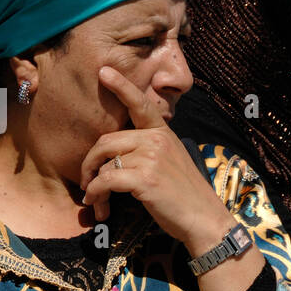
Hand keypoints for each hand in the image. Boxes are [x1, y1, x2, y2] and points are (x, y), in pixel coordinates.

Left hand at [80, 66, 234, 255]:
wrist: (204, 219)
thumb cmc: (183, 195)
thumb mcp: (169, 162)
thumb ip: (146, 151)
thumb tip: (111, 159)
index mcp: (162, 133)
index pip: (140, 104)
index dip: (120, 86)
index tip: (103, 71)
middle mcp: (156, 139)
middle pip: (106, 141)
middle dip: (90, 162)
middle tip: (86, 181)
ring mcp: (151, 157)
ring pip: (104, 164)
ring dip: (93, 186)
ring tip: (96, 201)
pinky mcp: (145, 178)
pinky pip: (105, 180)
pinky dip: (96, 194)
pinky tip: (98, 206)